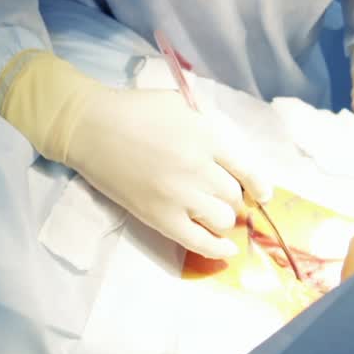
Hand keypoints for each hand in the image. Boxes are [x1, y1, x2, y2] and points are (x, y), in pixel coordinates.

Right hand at [65, 89, 272, 260]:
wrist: (90, 128)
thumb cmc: (136, 111)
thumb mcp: (181, 103)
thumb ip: (209, 125)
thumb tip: (232, 157)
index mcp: (206, 136)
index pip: (246, 170)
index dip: (259, 186)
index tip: (263, 195)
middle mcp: (198, 167)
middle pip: (234, 196)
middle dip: (234, 200)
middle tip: (226, 199)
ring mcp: (179, 195)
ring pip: (222, 219)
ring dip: (223, 219)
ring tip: (215, 214)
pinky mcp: (159, 217)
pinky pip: (198, 242)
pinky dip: (218, 249)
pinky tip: (226, 250)